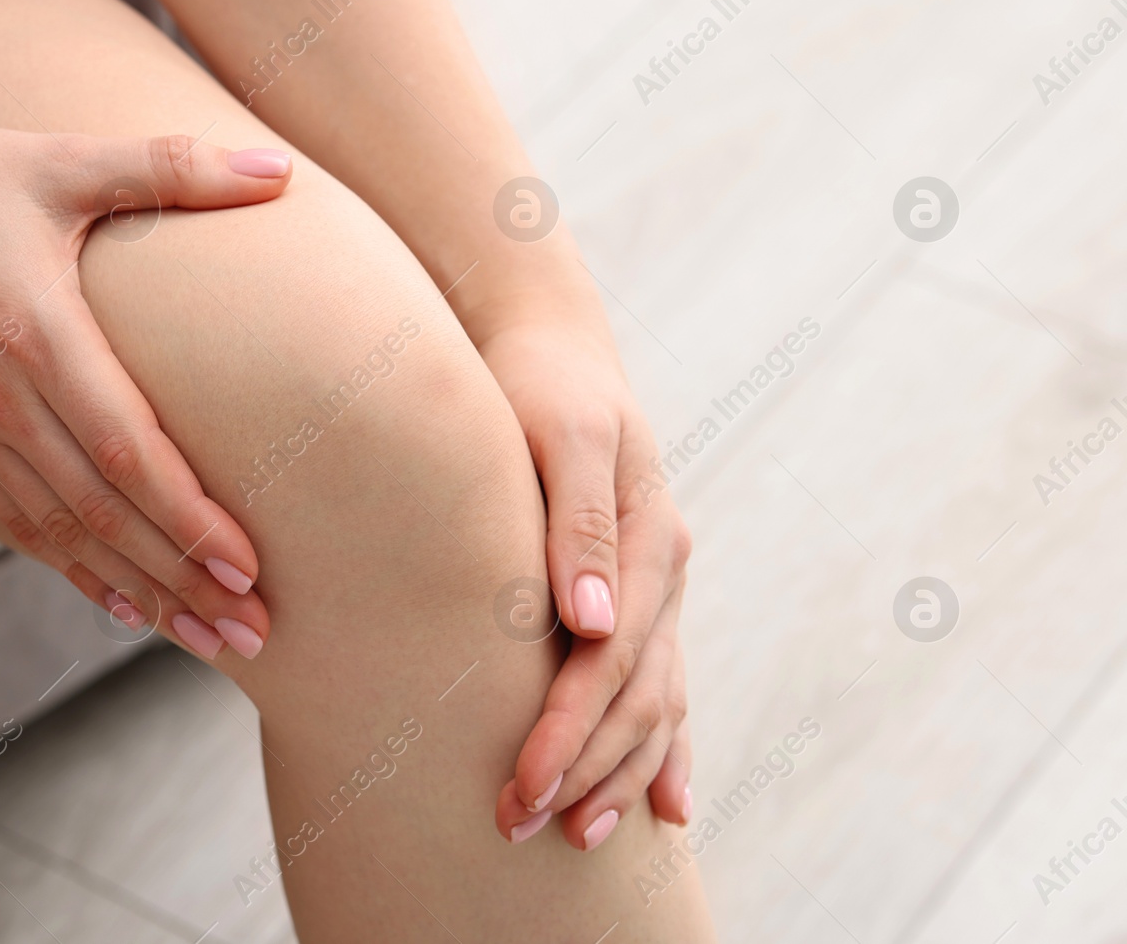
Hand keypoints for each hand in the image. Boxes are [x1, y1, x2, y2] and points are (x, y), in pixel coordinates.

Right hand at [0, 119, 294, 660]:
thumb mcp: (61, 161)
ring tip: (210, 640)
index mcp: (36, 332)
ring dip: (140, 591)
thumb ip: (172, 167)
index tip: (248, 568)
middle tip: (256, 633)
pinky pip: (18, 522)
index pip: (124, 450)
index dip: (186, 517)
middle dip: (181, 579)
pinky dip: (75, 570)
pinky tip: (126, 608)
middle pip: (101, 513)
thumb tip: (282, 169)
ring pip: (61, 533)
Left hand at [474, 307, 692, 847]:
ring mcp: (657, 589)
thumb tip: (592, 625)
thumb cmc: (540, 386)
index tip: (524, 782)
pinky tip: (664, 805)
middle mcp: (664, 573)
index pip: (613, 660)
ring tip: (580, 834)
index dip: (570, 727)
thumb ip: (577, 525)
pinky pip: (661, 685)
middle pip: (637, 696)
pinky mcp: (636, 597)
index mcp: (651, 539)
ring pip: (655, 702)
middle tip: (518, 824)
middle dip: (584, 767)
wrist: (551, 349)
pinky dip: (663, 748)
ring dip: (620, 773)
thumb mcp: (561, 435)